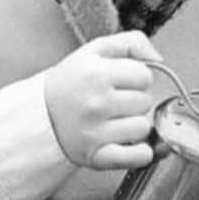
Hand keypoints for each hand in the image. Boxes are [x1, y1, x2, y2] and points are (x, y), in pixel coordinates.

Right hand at [44, 31, 162, 169]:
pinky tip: (128, 143)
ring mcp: (95, 132)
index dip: (136, 78)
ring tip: (114, 120)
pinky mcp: (96, 156)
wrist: (40, 114)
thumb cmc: (72, 82)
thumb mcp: (96, 50)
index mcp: (97, 73)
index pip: (144, 76)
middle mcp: (95, 103)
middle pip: (145, 102)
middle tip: (114, 102)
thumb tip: (158, 58)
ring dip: (133, 125)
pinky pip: (137, 156)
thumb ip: (132, 42)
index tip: (122, 82)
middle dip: (134, 100)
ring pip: (143, 128)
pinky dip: (139, 153)